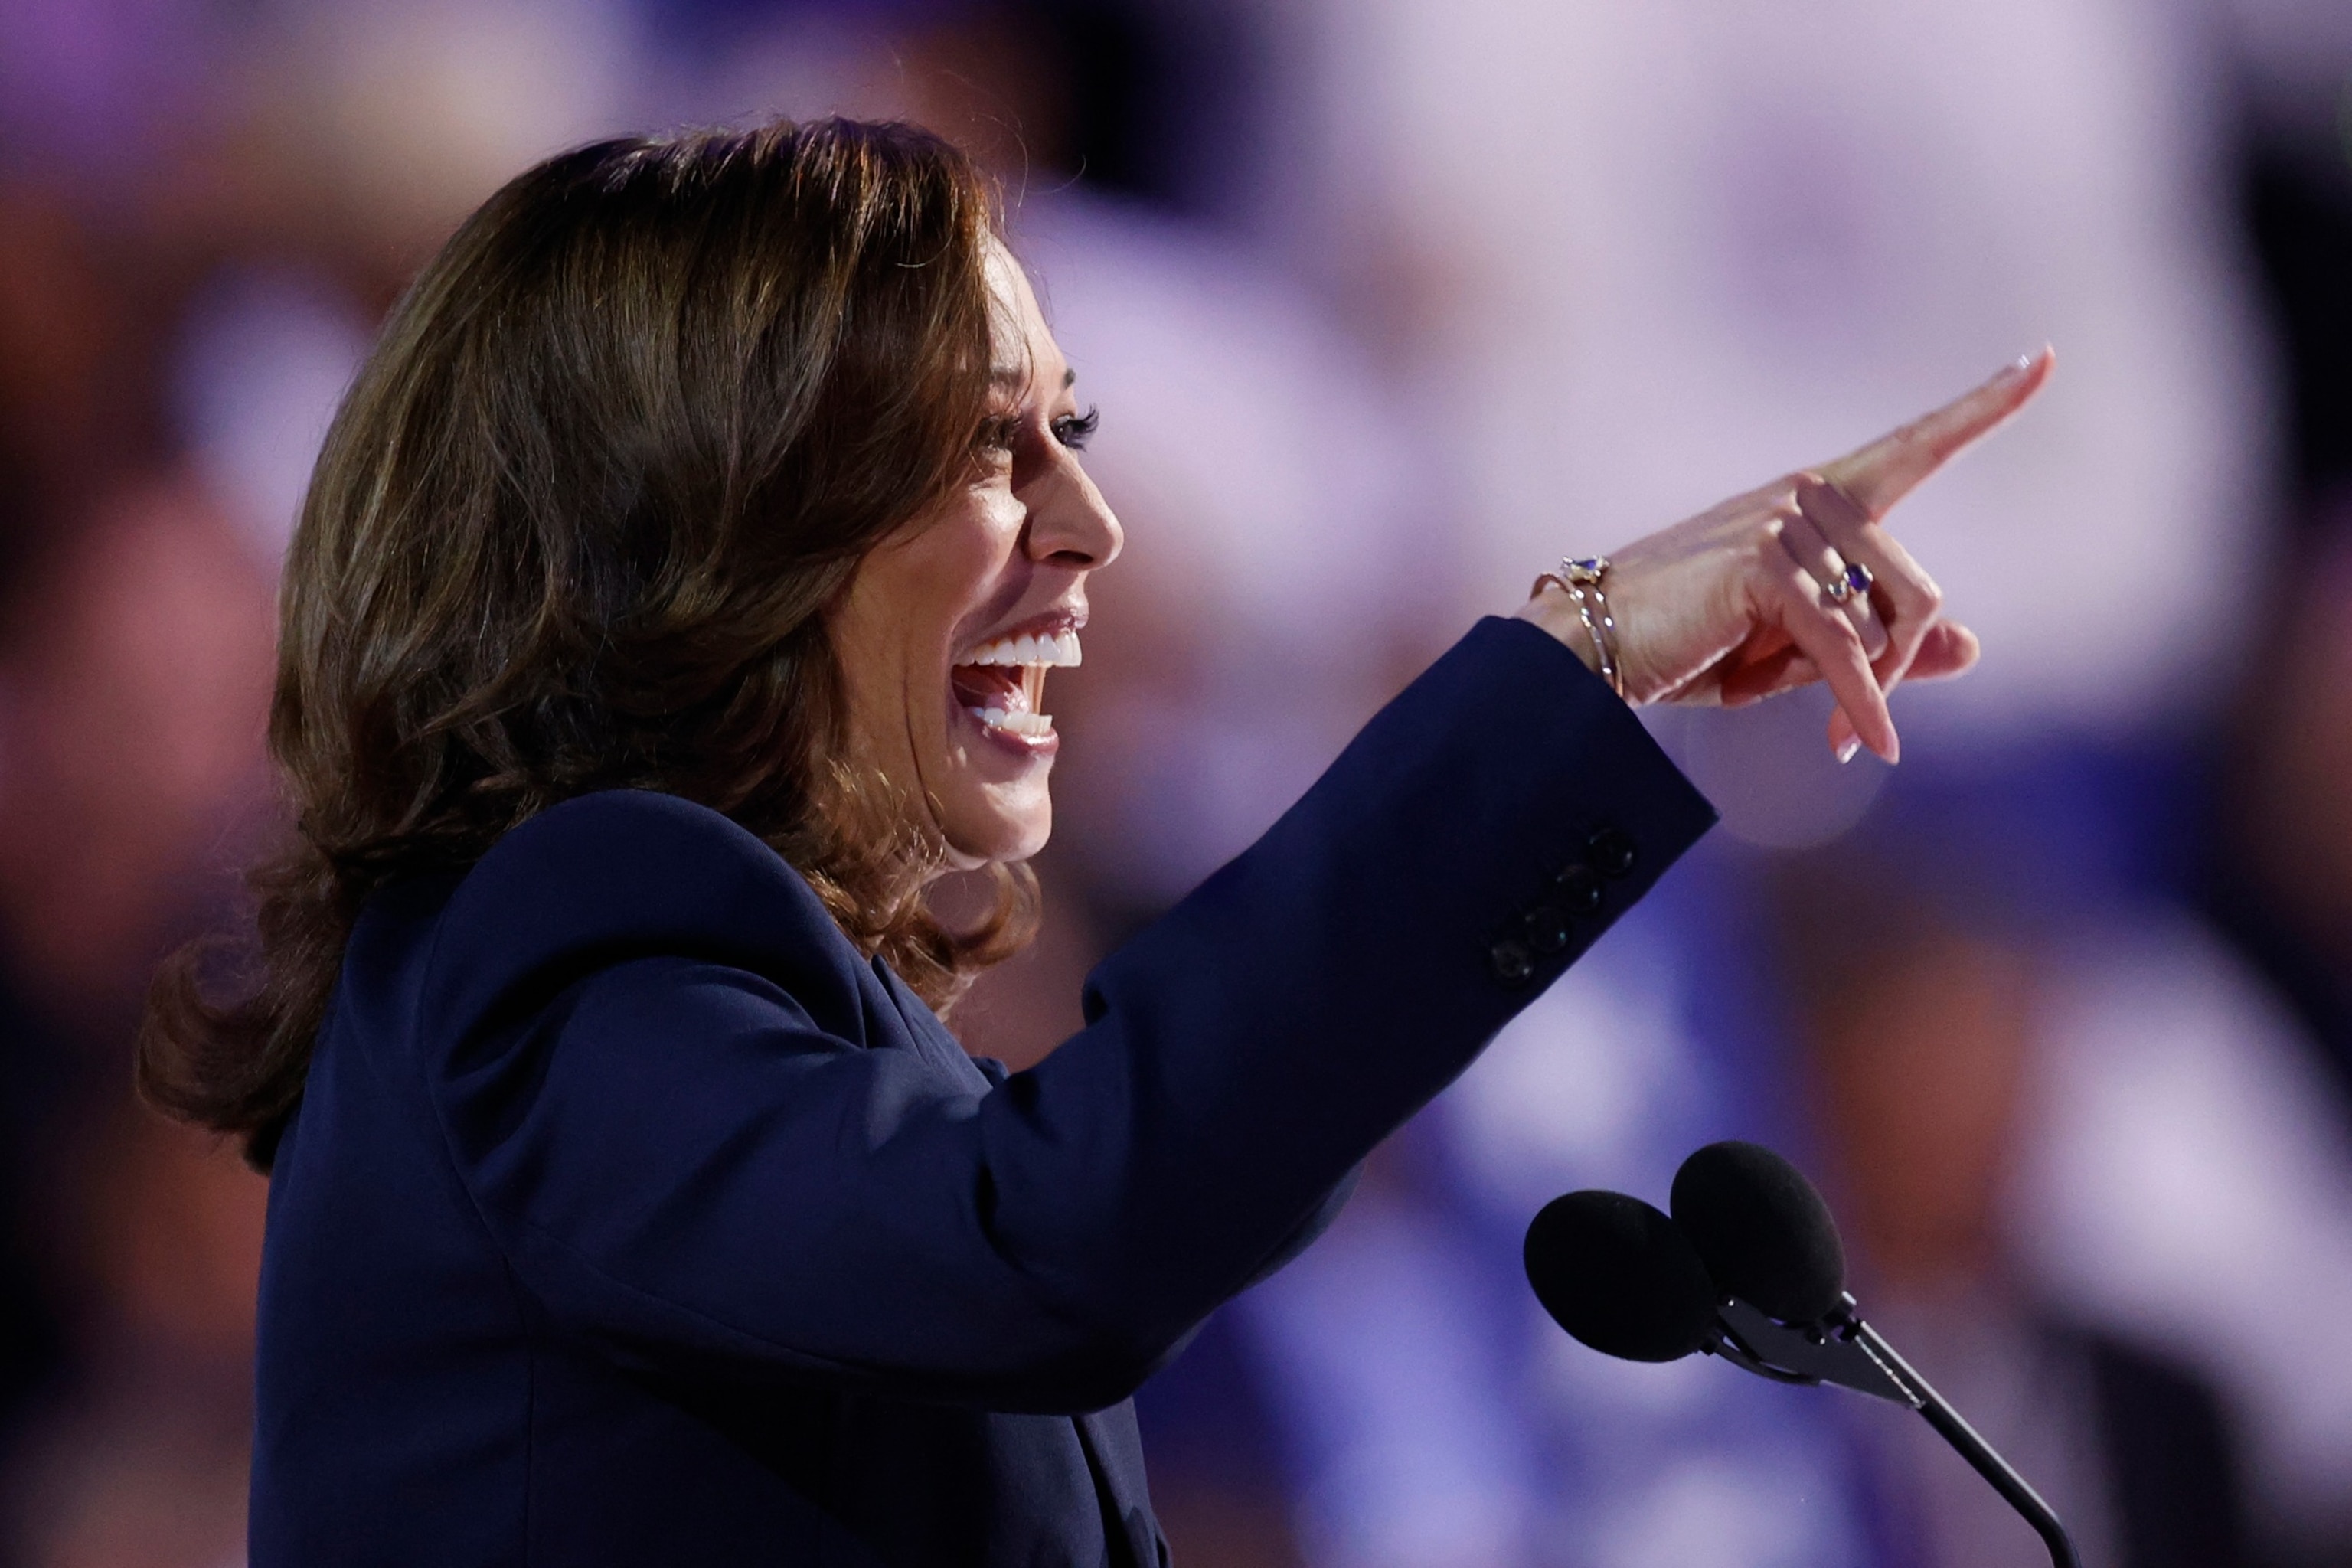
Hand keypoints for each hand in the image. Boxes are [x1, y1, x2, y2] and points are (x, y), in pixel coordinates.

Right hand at [1520, 349, 2052, 761]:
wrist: (1589, 650)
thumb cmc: (1686, 646)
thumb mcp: (1793, 649)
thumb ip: (1880, 645)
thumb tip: (1972, 645)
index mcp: (1817, 496)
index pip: (1916, 444)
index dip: (1985, 405)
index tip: (2044, 358)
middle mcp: (1809, 494)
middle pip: (1915, 593)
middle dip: (1892, 669)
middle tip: (1841, 726)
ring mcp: (1785, 522)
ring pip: (1881, 628)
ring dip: (1852, 690)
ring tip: (1787, 709)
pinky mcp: (1765, 566)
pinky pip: (1844, 649)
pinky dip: (1859, 705)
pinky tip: (1861, 747)